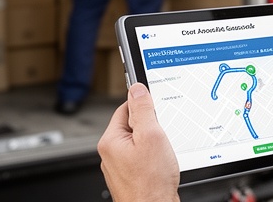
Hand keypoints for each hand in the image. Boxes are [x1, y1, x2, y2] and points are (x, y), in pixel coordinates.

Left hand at [98, 83, 180, 201]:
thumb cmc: (151, 183)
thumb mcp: (152, 137)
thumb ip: (144, 110)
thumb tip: (137, 89)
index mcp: (110, 141)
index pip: (125, 109)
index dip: (144, 107)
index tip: (156, 108)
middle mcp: (110, 154)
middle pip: (132, 126)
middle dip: (150, 129)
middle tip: (161, 138)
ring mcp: (119, 167)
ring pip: (138, 144)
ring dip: (152, 145)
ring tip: (161, 157)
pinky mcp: (129, 177)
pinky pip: (141, 159)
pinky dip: (152, 159)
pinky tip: (159, 167)